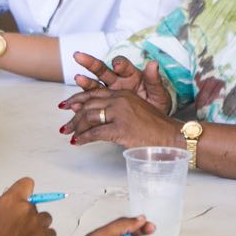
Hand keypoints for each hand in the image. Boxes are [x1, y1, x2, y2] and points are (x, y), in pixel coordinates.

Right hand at [0, 177, 55, 235]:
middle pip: (34, 205)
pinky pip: (51, 233)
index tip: (23, 198)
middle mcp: (27, 208)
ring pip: (45, 218)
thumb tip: (6, 201)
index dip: (25, 191)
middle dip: (27, 214)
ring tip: (25, 235)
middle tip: (17, 226)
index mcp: (12, 199)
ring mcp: (37, 223)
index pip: (27, 183)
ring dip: (38, 224)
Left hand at [60, 89, 179, 148]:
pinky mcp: (120, 128)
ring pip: (89, 117)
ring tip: (69, 134)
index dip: (78, 99)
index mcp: (123, 93)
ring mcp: (120, 113)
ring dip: (76, 127)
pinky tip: (78, 142)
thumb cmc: (155, 127)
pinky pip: (95, 133)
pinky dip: (83, 138)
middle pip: (88, 104)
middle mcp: (120, 99)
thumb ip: (118, 108)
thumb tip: (99, 114)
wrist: (171, 136)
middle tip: (64, 125)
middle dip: (73, 115)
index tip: (67, 105)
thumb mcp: (136, 110)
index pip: (95, 93)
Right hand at [71, 53, 170, 114]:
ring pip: (94, 85)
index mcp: (131, 75)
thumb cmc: (156, 103)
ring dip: (84, 82)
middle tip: (79, 56)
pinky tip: (75, 104)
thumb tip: (154, 63)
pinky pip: (91, 103)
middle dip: (90, 63)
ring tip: (77, 79)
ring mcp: (109, 92)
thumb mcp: (159, 93)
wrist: (154, 120)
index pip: (123, 65)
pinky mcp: (104, 104)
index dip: (119, 64)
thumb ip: (154, 80)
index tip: (116, 64)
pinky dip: (83, 103)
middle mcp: (117, 80)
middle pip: (102, 69)